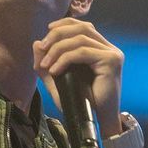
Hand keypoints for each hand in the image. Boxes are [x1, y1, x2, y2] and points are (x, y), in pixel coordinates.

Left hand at [34, 18, 123, 135]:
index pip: (83, 26)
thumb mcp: (58, 81)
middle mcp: (109, 48)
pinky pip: (82, 52)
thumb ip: (47, 64)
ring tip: (45, 64)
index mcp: (100, 49)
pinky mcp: (111, 61)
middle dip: (57, 35)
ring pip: (80, 39)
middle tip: (42, 48)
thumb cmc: (81, 103)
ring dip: (58, 48)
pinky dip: (64, 59)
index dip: (64, 25)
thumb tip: (35, 44)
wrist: (96, 122)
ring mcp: (112, 54)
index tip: (46, 33)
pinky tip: (54, 71)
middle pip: (81, 28)